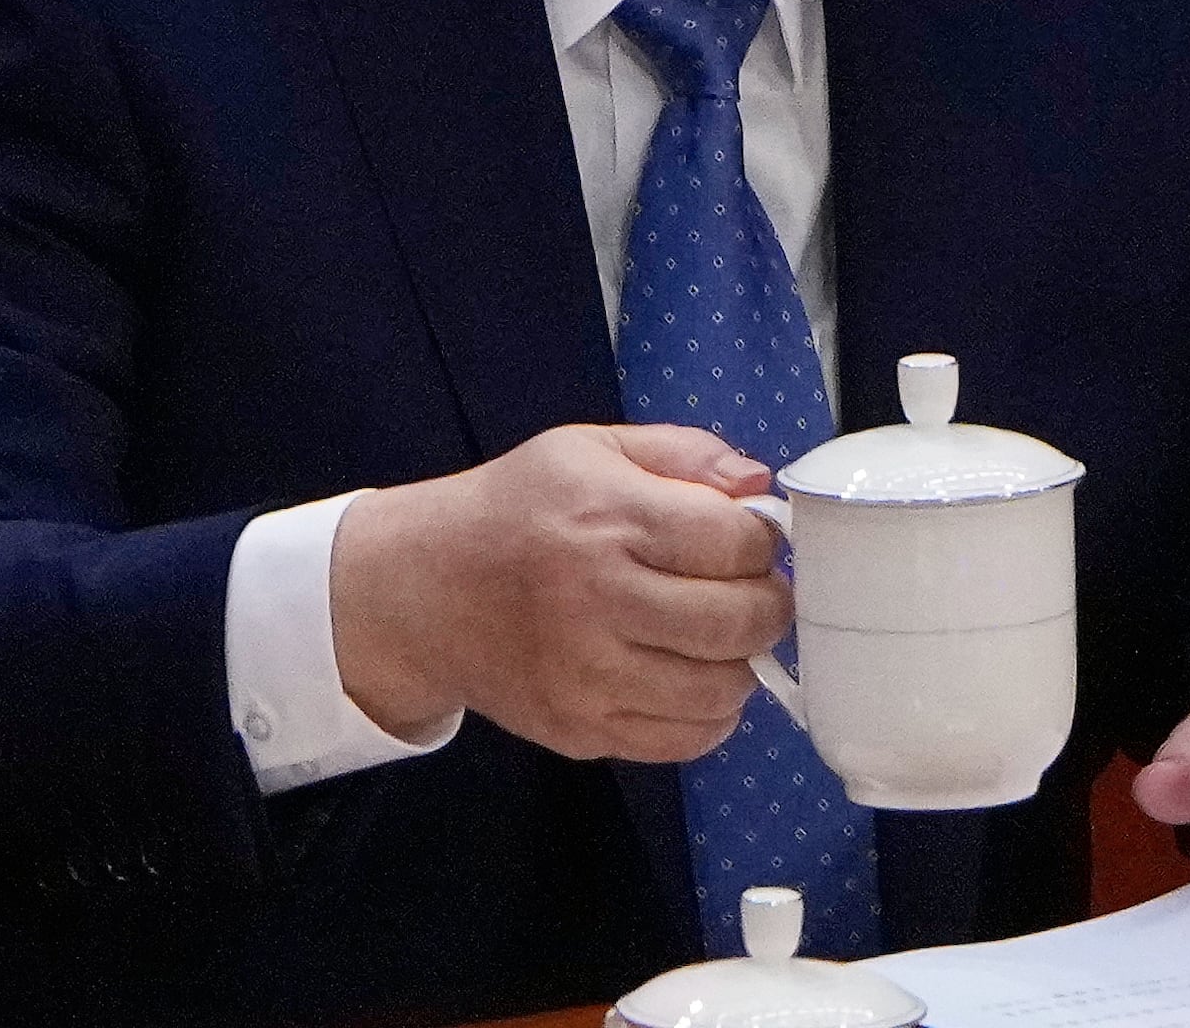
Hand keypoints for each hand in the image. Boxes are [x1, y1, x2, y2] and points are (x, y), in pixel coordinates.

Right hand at [328, 422, 790, 762]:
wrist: (422, 591)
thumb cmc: (516, 512)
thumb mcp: (590, 450)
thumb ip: (684, 454)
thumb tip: (757, 485)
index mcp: (608, 519)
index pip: (736, 543)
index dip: (762, 540)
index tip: (749, 541)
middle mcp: (599, 601)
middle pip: (740, 621)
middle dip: (767, 604)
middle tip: (752, 592)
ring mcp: (589, 677)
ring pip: (723, 689)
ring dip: (741, 662)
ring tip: (717, 636)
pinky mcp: (581, 730)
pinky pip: (686, 739)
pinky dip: (709, 713)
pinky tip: (688, 675)